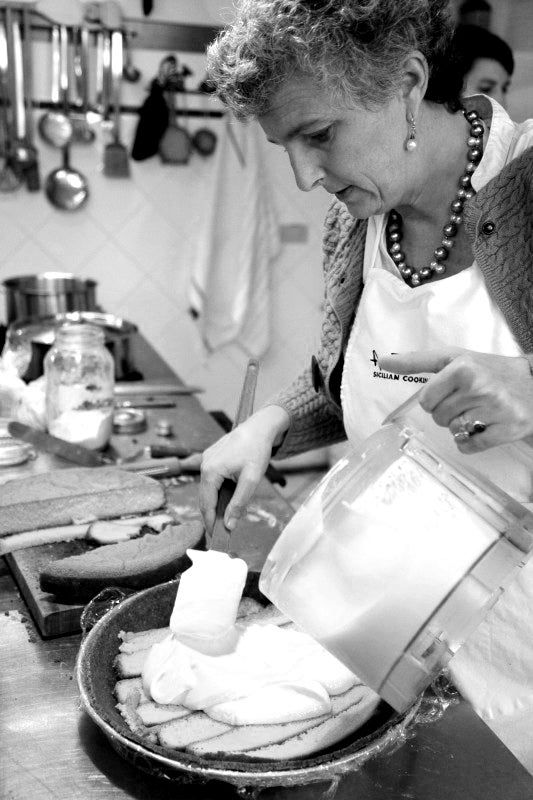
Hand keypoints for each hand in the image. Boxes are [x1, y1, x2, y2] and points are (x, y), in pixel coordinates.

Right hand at [199, 405, 289, 533]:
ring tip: (224, 518)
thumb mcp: (251, 479)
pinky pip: (211, 480)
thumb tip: (229, 524)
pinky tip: (226, 500)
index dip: (211, 522)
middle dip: (212, 515)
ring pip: (208, 489)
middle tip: (221, 532)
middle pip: (204, 497)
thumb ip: (239, 503)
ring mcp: (206, 460)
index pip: (206, 504)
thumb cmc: (256, 450)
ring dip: (215, 503)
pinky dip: (217, 492)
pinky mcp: (211, 457)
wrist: (259, 427)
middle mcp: (204, 465)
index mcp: (210, 471)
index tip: (216, 537)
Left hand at [379, 348, 532, 452]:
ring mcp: (494, 409)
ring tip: (478, 411)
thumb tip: (383, 361)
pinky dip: (471, 442)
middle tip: (467, 401)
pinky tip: (484, 427)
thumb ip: (417, 361)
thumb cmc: (488, 370)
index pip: (426, 398)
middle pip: (438, 417)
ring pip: (453, 431)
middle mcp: (478, 386)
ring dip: (460, 426)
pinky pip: (469, 446)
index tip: (445, 392)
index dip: (433, 399)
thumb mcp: (455, 358)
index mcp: (462, 367)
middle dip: (447, 412)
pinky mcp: (507, 429)